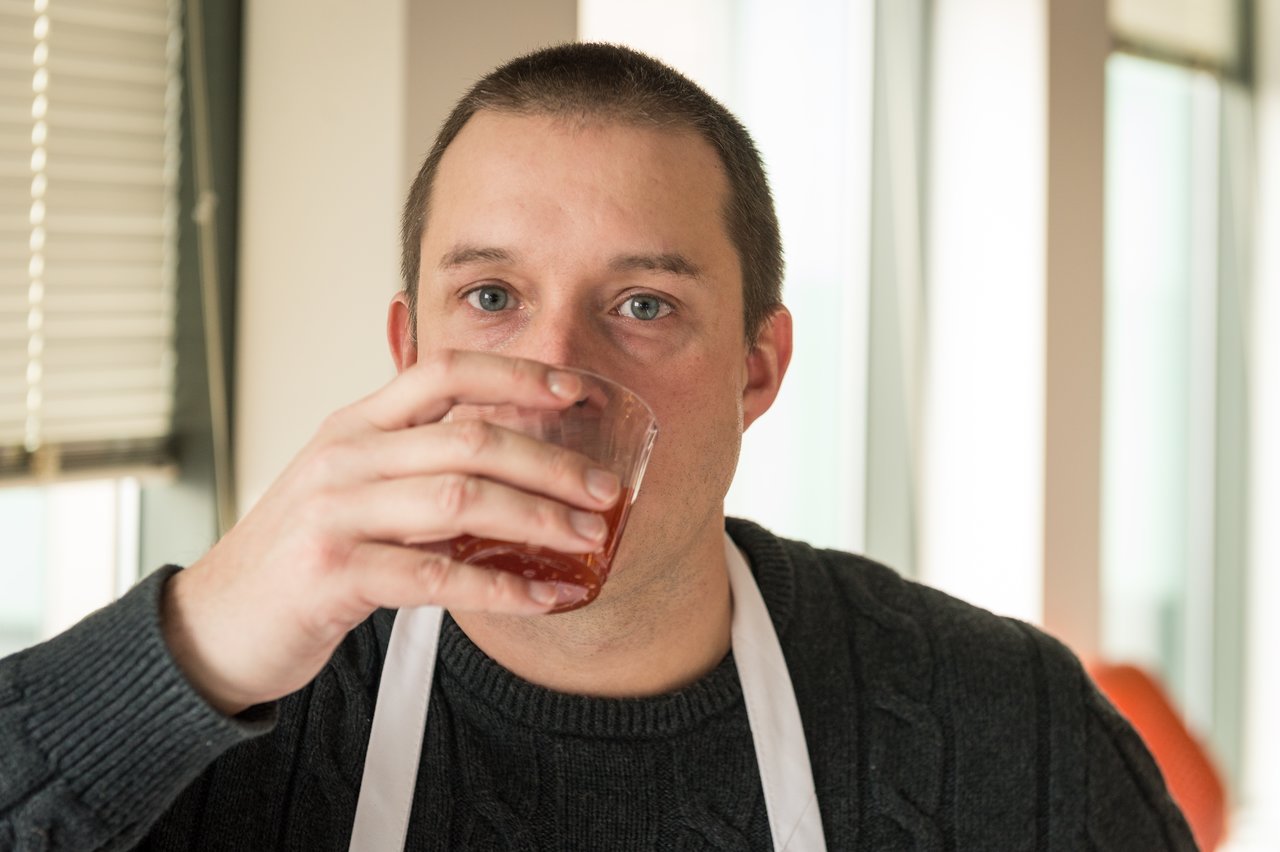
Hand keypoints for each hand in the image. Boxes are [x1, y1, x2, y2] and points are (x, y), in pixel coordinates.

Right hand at [161, 351, 620, 715]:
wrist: (217, 623)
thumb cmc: (301, 553)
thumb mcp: (352, 486)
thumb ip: (415, 464)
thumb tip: (510, 458)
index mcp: (355, 424)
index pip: (443, 372)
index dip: (517, 374)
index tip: (578, 391)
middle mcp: (345, 456)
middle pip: (469, 438)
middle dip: (551, 462)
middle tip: (606, 490)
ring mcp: (335, 512)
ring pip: (460, 500)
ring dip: (538, 519)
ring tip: (587, 539)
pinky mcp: (332, 574)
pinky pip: (435, 576)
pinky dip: (499, 588)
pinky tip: (540, 597)